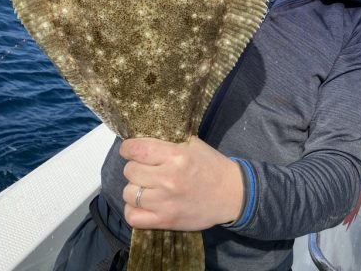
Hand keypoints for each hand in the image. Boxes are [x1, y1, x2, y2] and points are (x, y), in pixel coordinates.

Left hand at [120, 136, 243, 230]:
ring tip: (145, 187)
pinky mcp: (165, 221)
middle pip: (130, 171)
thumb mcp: (193, 145)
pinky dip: (133, 210)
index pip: (137, 149)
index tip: (129, 150)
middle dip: (135, 168)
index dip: (128, 148)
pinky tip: (142, 204)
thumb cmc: (212, 166)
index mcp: (175, 156)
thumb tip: (142, 139)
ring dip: (134, 189)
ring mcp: (165, 202)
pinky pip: (133, 216)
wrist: (232, 195)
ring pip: (128, 193)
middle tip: (145, 169)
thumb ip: (168, 143)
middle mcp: (168, 178)